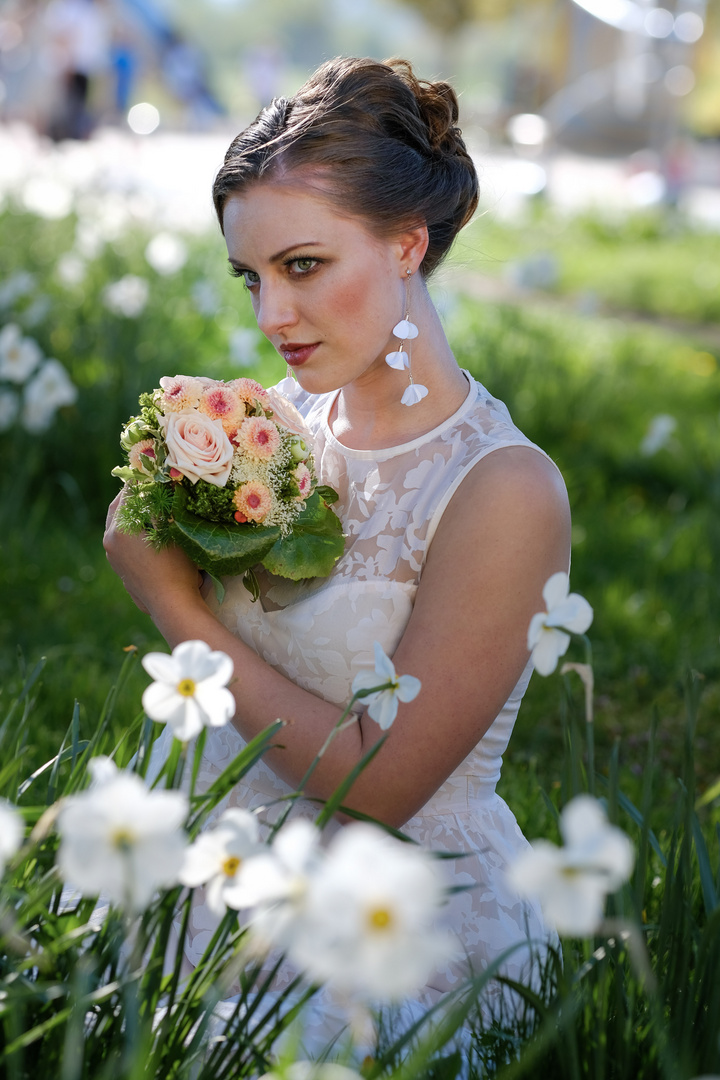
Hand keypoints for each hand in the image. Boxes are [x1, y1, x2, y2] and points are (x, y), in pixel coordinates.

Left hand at [103, 491, 202, 616]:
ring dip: (132, 513)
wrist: (173, 605)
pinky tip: (149, 531)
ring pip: (118, 525)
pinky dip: (133, 530)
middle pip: (118, 508)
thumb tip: (162, 483)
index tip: (151, 469)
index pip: (127, 493)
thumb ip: (163, 506)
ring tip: (150, 506)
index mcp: (119, 530)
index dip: (140, 479)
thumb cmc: (177, 567)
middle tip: (148, 484)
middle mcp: (110, 541)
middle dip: (132, 495)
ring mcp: (113, 557)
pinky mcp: (120, 568)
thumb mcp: (173, 531)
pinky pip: (122, 541)